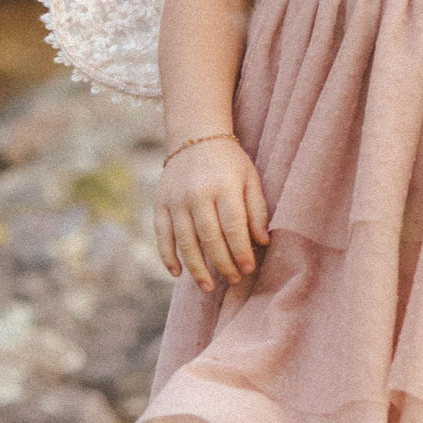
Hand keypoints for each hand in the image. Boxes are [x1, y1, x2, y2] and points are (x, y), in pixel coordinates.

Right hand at [154, 136, 270, 291]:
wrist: (194, 136)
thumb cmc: (229, 161)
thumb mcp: (250, 177)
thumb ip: (257, 209)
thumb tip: (262, 242)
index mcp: (224, 186)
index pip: (233, 227)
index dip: (241, 251)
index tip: (249, 269)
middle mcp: (197, 194)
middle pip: (209, 238)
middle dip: (222, 264)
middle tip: (233, 280)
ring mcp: (176, 200)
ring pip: (185, 242)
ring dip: (196, 268)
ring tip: (208, 286)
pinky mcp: (160, 204)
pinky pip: (162, 236)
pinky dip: (167, 257)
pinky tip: (177, 273)